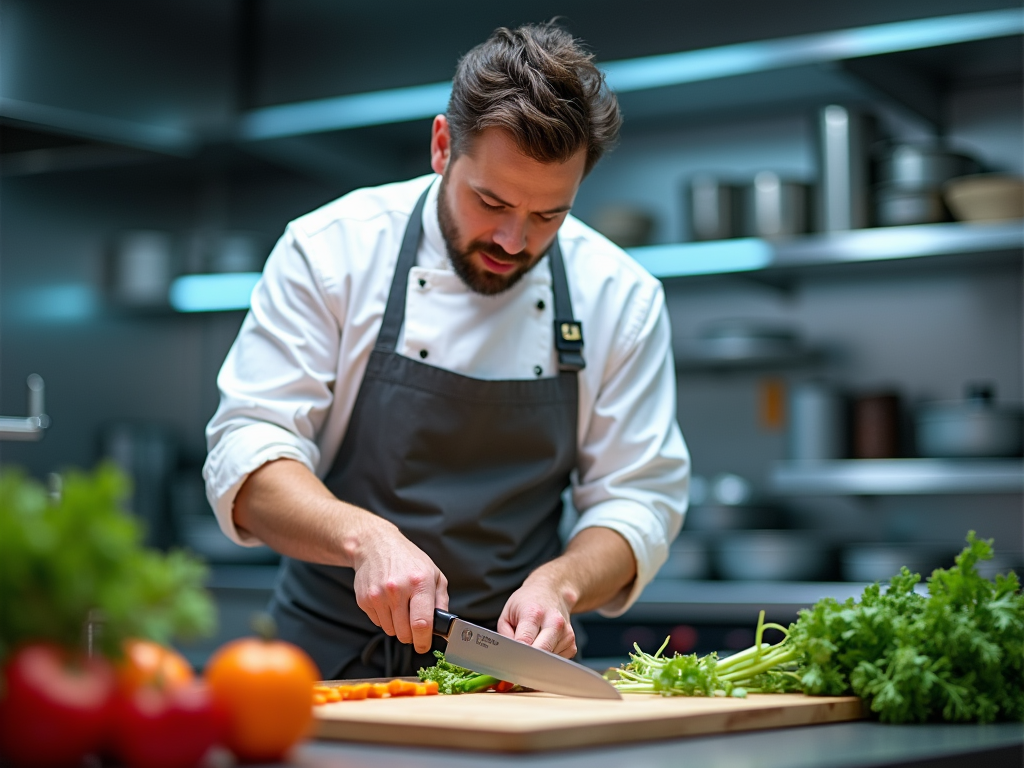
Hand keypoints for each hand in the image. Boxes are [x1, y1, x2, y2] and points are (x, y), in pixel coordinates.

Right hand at [350, 518, 448, 653]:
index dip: (424, 641)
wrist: (375, 545)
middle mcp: (397, 589)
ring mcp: (378, 595)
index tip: (424, 646)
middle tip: (414, 625)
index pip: (422, 623)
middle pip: (404, 633)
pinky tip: (387, 602)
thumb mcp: (434, 573)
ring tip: (400, 607)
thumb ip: (442, 601)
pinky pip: (378, 623)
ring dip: (398, 626)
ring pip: (390, 631)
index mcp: (419, 582)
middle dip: (411, 635)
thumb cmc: (408, 560)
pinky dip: (385, 619)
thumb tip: (443, 626)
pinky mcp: (364, 600)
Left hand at [497, 573, 576, 657]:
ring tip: (534, 642)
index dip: (517, 656)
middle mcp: (554, 622)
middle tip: (518, 666)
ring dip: (538, 659)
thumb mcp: (508, 613)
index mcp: (534, 613)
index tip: (510, 663)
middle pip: (542, 654)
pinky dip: (548, 657)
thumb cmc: (528, 602)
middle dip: (528, 664)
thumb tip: (509, 657)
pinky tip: (544, 643)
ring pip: (548, 661)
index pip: (525, 642)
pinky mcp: (571, 643)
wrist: (552, 592)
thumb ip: (505, 636)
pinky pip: (556, 660)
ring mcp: (565, 633)